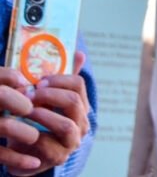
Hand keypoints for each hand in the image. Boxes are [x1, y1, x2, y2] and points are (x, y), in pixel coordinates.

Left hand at [3, 51, 90, 175]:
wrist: (26, 152)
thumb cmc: (37, 121)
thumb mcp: (48, 99)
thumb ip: (61, 79)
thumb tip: (80, 53)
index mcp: (81, 106)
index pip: (78, 85)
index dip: (58, 79)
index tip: (38, 80)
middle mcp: (81, 123)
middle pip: (74, 101)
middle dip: (49, 95)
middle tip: (29, 94)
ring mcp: (72, 142)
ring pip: (65, 125)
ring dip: (43, 115)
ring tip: (25, 111)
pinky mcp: (58, 157)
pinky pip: (48, 144)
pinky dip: (33, 135)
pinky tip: (22, 128)